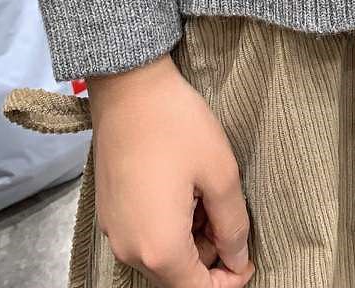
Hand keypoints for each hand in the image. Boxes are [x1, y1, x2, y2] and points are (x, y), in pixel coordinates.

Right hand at [86, 53, 253, 287]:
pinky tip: (182, 189)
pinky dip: (167, 226)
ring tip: (204, 193)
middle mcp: (129, 249)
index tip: (246, 257)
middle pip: (177, 277)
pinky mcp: (109, 212)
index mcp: (159, 248)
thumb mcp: (221, 173)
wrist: (128, 87)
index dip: (228, 281)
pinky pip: (143, 237)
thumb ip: (234, 225)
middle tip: (226, 212)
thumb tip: (238, 257)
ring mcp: (115, 231)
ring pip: (160, 257)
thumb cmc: (176, 124)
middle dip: (208, 255)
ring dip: (188, 239)